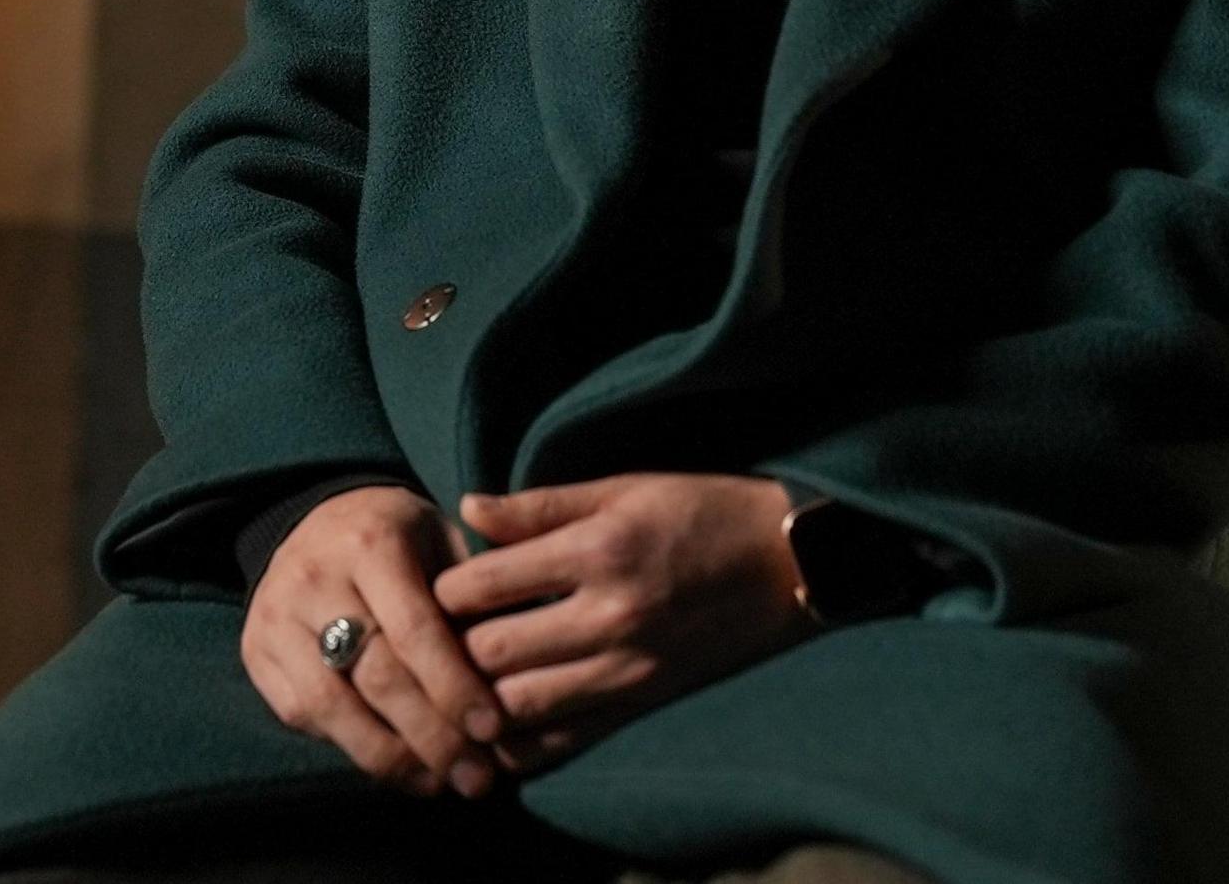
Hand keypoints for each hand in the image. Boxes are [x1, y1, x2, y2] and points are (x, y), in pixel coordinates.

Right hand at [244, 485, 509, 796]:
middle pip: (374, 674)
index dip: (454, 685)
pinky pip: (303, 715)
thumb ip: (473, 598)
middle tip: (478, 777)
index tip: (493, 730)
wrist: (315, 517)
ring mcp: (275, 617)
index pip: (413, 628)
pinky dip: (353, 748)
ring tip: (441, 784)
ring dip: (392, 757)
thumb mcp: (442, 539)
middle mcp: (314, 578)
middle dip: (432, 735)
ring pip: (330, 706)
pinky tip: (399, 768)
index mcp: (370, 543)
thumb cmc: (400, 538)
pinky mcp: (255, 653)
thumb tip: (514, 675)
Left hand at [432, 474, 815, 769]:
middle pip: (491, 652)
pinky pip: (565, 738)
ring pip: (519, 705)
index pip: (485, 584)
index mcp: (599, 550)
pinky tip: (501, 723)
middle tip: (441, 635)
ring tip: (466, 675)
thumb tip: (467, 508)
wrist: (788, 566)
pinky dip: (522, 740)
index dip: (445, 588)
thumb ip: (540, 505)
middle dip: (453, 646)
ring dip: (482, 695)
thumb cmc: (703, 512)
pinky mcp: (643, 702)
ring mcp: (629, 669)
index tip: (440, 583)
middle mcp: (610, 616)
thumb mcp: (624, 488)